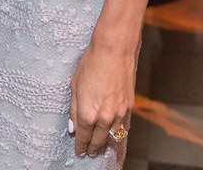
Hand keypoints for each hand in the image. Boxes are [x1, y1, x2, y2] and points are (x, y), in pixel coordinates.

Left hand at [69, 38, 134, 157]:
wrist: (114, 51)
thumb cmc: (92, 63)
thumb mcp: (75, 85)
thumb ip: (74, 109)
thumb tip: (73, 127)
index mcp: (88, 114)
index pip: (83, 137)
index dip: (80, 146)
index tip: (79, 151)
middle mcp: (105, 118)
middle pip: (98, 141)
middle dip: (93, 148)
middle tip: (89, 153)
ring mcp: (119, 113)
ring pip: (112, 136)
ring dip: (105, 142)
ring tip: (100, 145)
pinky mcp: (129, 106)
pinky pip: (122, 125)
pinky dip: (117, 131)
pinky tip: (114, 132)